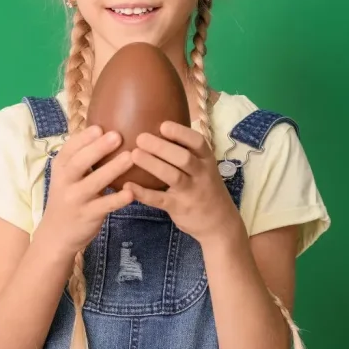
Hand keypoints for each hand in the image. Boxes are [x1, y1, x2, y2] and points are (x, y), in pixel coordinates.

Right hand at [36, 125, 135, 254]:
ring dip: (112, 169)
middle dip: (97, 149)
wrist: (56, 236)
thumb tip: (103, 130)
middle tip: (117, 135)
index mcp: (60, 169)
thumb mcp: (66, 177)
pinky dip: (117, 199)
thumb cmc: (68, 198)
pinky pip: (104, 206)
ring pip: (93, 183)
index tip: (99, 127)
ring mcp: (76, 200)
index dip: (83, 138)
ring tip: (130, 157)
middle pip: (79, 163)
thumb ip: (80, 158)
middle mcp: (65, 183)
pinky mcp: (88, 216)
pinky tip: (131, 192)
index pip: (69, 150)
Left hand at [125, 121, 243, 245]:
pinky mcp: (179, 208)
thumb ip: (187, 152)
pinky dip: (143, 193)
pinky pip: (160, 200)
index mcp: (206, 160)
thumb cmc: (205, 188)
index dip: (181, 133)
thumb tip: (159, 128)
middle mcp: (201, 174)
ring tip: (134, 154)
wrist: (219, 223)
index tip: (163, 125)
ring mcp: (191, 192)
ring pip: (173, 176)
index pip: (198, 142)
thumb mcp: (204, 167)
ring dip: (153, 164)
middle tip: (140, 138)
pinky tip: (128, 186)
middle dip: (162, 147)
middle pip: (184, 158)